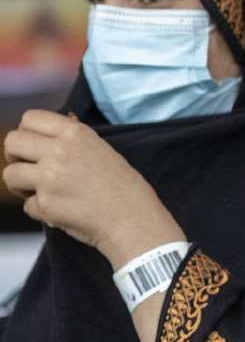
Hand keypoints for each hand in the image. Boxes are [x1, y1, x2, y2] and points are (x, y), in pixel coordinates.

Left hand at [2, 110, 184, 267]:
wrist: (135, 222)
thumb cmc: (126, 190)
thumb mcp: (104, 151)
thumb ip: (77, 137)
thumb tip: (65, 119)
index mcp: (75, 134)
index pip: (30, 119)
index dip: (27, 133)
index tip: (34, 147)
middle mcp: (59, 151)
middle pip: (12, 142)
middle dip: (15, 157)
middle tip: (28, 170)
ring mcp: (49, 178)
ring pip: (10, 174)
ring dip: (21, 185)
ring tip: (42, 193)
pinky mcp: (45, 205)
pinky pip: (27, 205)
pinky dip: (41, 211)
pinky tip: (61, 212)